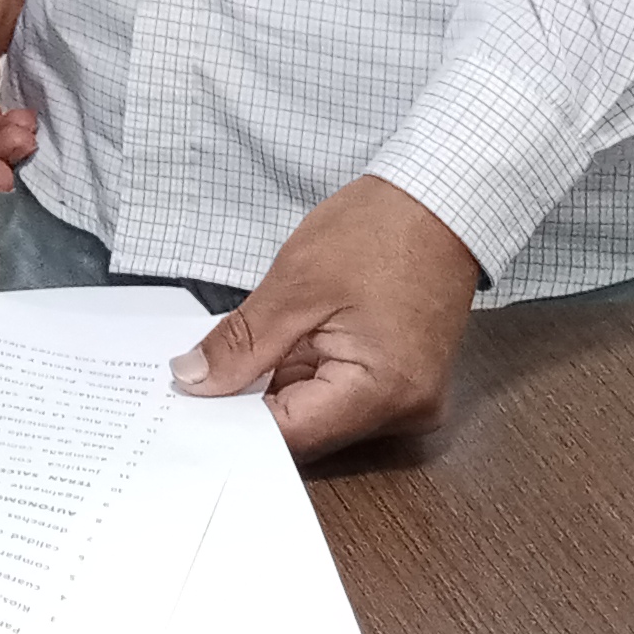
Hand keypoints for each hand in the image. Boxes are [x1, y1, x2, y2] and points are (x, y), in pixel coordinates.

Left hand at [174, 174, 481, 457]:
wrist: (443, 197)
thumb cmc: (386, 227)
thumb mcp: (295, 283)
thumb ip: (241, 344)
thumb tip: (196, 380)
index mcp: (382, 392)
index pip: (288, 436)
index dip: (230, 420)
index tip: (190, 400)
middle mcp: (403, 411)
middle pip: (305, 431)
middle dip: (252, 400)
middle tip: (203, 368)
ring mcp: (407, 399)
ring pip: (318, 412)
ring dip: (280, 382)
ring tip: (258, 338)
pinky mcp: (402, 381)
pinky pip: (339, 393)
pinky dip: (306, 370)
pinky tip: (288, 338)